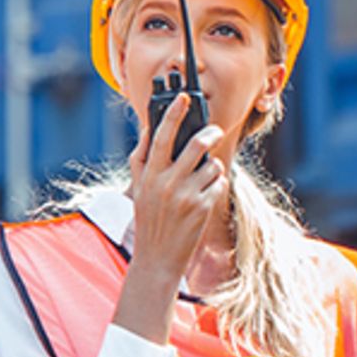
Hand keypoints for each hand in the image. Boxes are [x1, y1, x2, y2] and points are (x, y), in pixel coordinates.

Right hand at [126, 93, 226, 283]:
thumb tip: (147, 128)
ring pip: (212, 164)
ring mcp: (186, 195)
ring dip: (212, 168)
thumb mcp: (138, 189)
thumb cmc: (148, 221)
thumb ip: (141, 158)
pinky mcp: (202, 207)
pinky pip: (218, 183)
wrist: (157, 258)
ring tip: (202, 179)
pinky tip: (204, 198)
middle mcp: (166, 182)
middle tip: (215, 130)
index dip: (173, 114)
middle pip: (195, 145)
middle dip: (210, 133)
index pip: (160, 136)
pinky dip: (216, 186)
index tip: (183, 97)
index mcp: (149, 175)